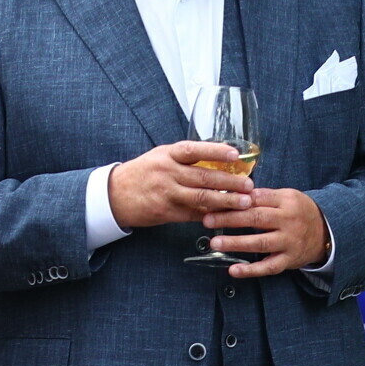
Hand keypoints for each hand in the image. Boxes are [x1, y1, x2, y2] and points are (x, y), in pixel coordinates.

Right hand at [106, 142, 254, 229]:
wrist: (116, 194)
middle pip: (203, 176)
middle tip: (249, 185)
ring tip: (244, 202)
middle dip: (230, 181)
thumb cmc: (144, 172)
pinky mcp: (167, 212)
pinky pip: (193, 214)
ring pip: (201, 197)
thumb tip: (220, 162)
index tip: (235, 154)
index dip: (216, 151)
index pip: (195, 150)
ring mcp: (167, 193)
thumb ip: (187, 159)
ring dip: (225, 201)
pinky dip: (211, 215)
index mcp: (168, 154)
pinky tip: (226, 215)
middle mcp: (168, 172)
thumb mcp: (162, 156)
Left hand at [202, 186, 330, 277]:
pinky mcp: (289, 260)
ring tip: (215, 243)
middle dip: (229, 219)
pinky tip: (233, 270)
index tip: (215, 200)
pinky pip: (268, 267)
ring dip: (235, 243)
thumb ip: (263, 196)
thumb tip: (234, 194)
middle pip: (256, 219)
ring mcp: (289, 242)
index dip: (235, 200)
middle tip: (207, 220)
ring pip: (260, 243)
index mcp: (286, 201)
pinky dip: (250, 270)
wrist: (326, 232)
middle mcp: (288, 221)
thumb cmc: (299, 211)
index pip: (257, 199)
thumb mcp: (287, 196)